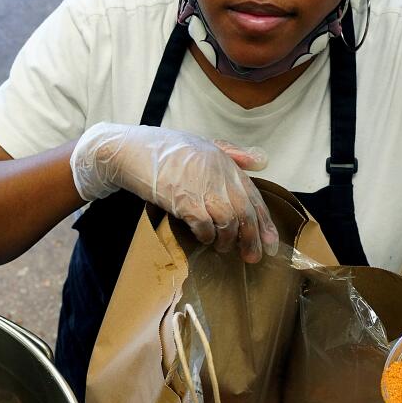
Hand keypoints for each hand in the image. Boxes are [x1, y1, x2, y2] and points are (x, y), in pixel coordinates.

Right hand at [71, 122, 277, 260]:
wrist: (131, 151)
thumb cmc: (165, 149)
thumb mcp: (203, 144)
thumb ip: (233, 153)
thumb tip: (262, 161)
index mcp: (225, 162)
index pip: (254, 196)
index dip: (264, 223)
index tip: (270, 243)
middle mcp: (218, 174)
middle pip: (245, 213)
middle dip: (251, 239)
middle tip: (252, 257)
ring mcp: (201, 187)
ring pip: (227, 222)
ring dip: (227, 240)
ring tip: (222, 247)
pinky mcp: (184, 199)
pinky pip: (204, 225)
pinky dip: (206, 235)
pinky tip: (203, 238)